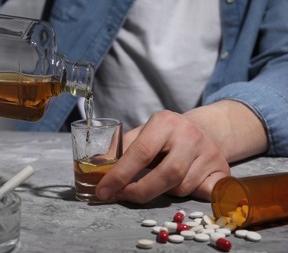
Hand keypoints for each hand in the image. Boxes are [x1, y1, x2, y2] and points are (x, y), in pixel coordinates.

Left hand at [95, 100, 267, 202]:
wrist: (204, 129)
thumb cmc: (165, 135)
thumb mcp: (143, 133)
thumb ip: (120, 149)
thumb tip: (96, 167)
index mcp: (164, 122)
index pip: (140, 152)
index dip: (120, 175)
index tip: (103, 191)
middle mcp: (189, 134)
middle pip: (167, 175)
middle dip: (141, 192)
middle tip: (124, 196)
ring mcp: (209, 152)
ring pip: (181, 187)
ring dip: (164, 191)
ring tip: (160, 179)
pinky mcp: (222, 169)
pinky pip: (201, 192)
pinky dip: (190, 194)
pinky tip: (186, 183)